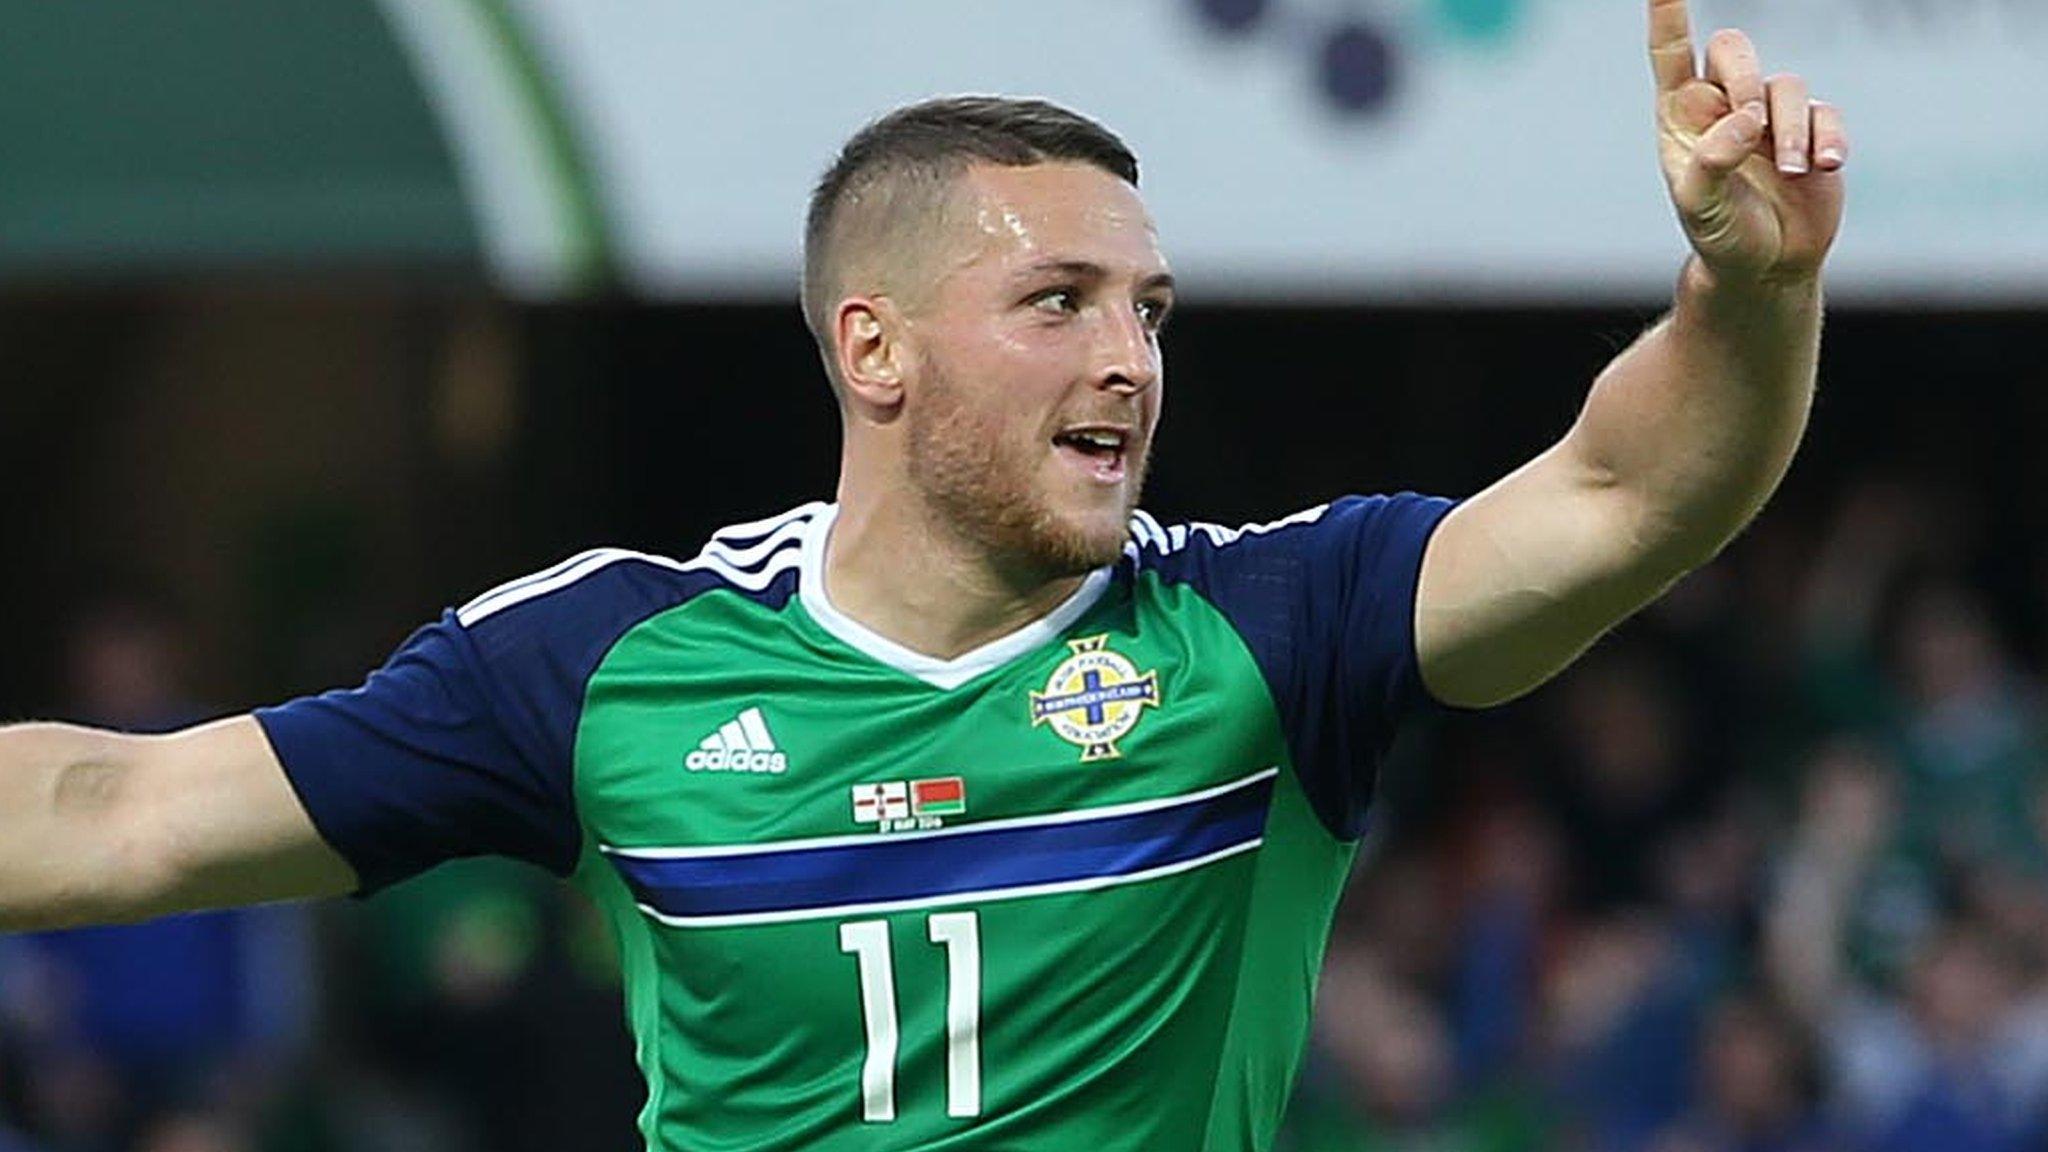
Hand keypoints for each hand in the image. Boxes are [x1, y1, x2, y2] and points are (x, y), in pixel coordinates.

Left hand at [1650, 0, 1846, 284]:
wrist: (1765, 268)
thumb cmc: (1720, 237)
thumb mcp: (1699, 207)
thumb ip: (1711, 161)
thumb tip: (1746, 118)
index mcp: (1682, 119)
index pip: (1671, 55)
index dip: (1668, 15)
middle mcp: (1723, 108)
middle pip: (1735, 50)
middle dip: (1746, 75)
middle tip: (1753, 122)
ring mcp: (1769, 117)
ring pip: (1786, 85)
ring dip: (1790, 129)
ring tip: (1790, 171)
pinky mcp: (1811, 132)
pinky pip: (1825, 113)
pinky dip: (1827, 137)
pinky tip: (1825, 168)